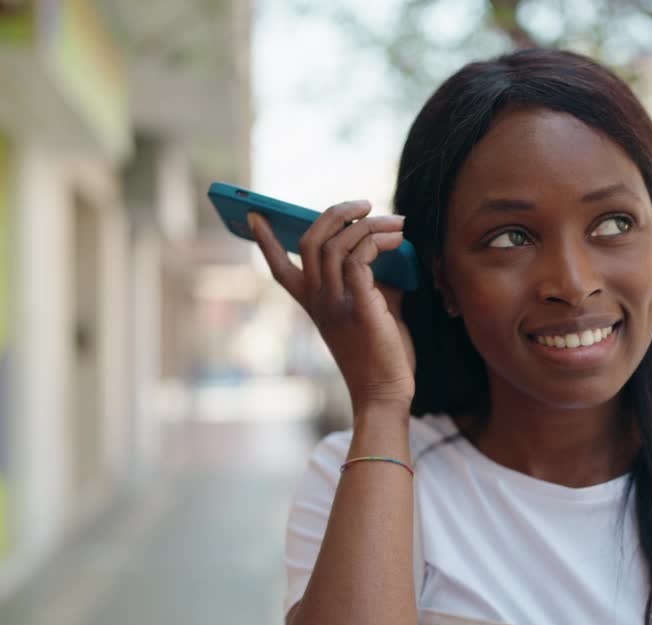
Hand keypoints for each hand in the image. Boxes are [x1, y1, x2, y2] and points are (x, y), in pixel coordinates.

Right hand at [249, 201, 414, 414]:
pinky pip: (358, 259)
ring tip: (397, 223)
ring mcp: (335, 304)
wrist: (386, 393)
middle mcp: (317, 301)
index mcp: (313, 303)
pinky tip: (397, 241)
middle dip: (336, 212)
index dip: (265, 240)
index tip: (255, 215)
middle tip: (365, 203)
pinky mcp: (358, 308)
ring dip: (368, 224)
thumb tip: (389, 243)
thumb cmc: (382, 352)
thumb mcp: (372, 306)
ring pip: (337, 243)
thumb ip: (373, 276)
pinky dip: (377, 242)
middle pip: (310, 240)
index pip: (279, 268)